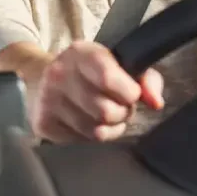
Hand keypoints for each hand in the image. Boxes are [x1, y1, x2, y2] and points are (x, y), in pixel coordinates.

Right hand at [30, 40, 164, 142]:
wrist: (40, 77)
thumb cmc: (88, 72)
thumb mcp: (116, 62)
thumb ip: (144, 78)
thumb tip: (156, 103)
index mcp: (80, 53)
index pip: (108, 78)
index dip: (129, 93)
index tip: (131, 93)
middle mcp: (59, 75)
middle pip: (105, 111)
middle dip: (121, 114)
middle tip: (118, 107)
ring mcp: (48, 100)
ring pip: (95, 132)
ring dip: (108, 129)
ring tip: (104, 116)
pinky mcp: (43, 123)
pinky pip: (81, 142)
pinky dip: (90, 138)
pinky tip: (87, 123)